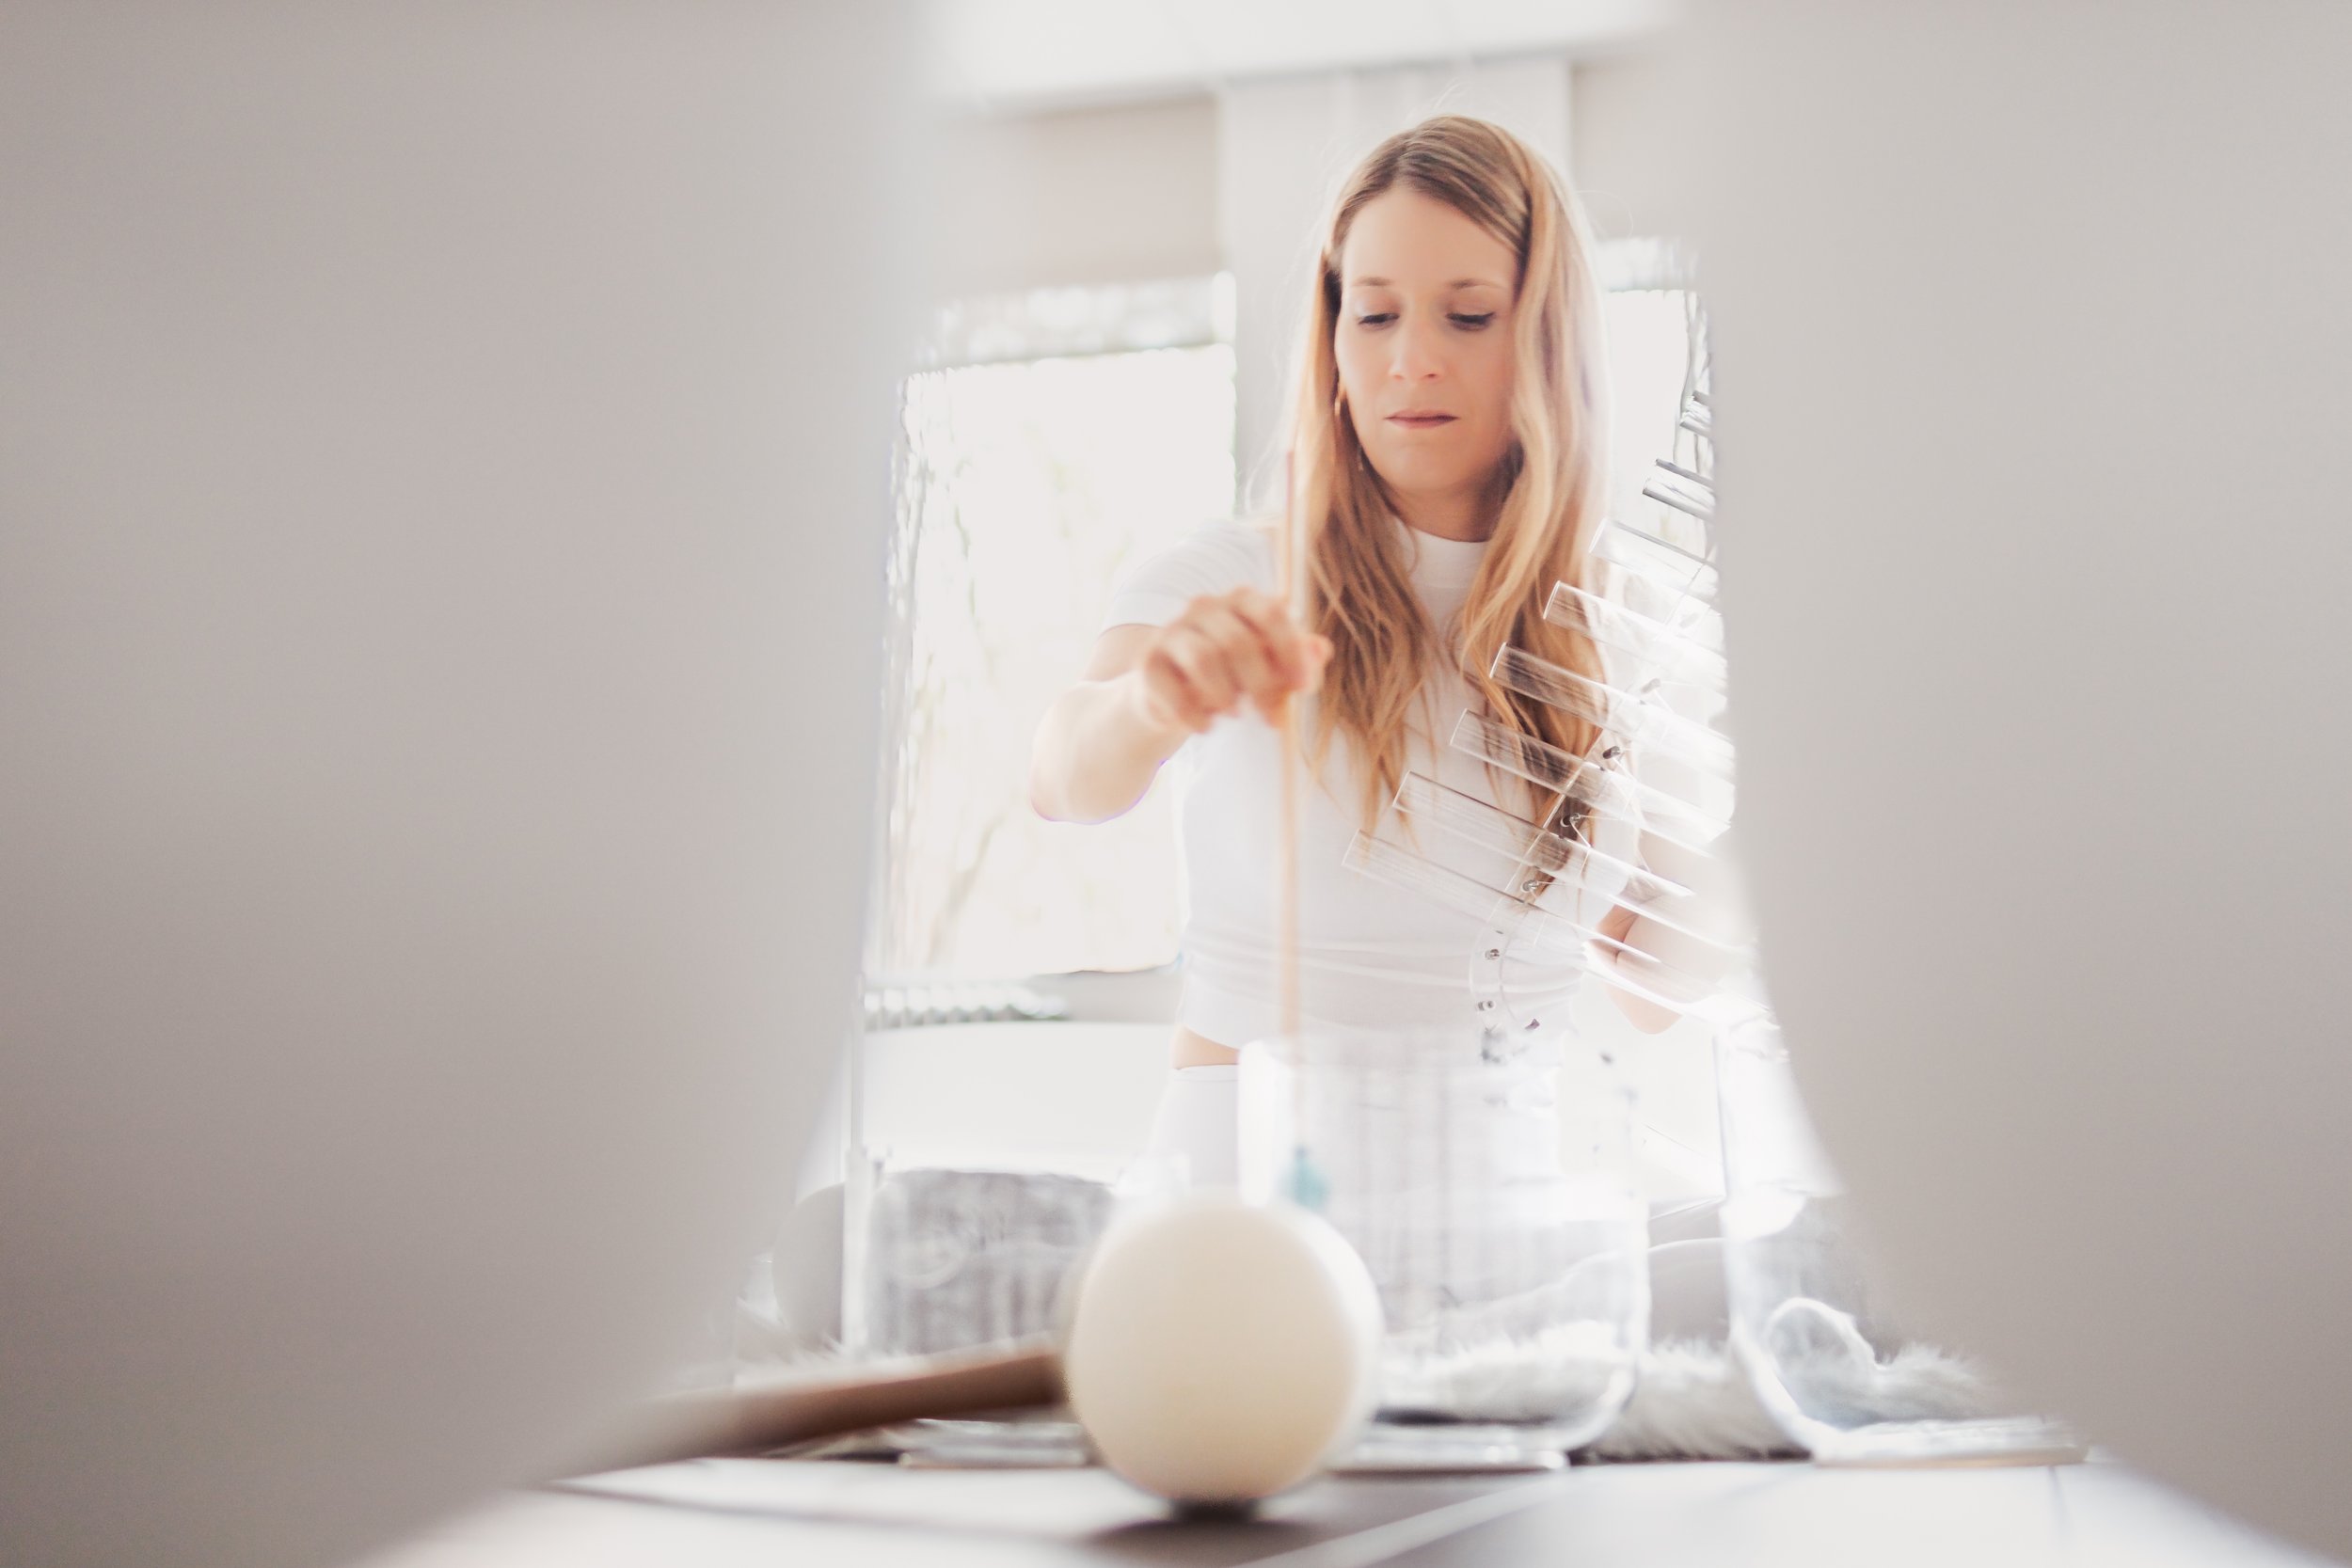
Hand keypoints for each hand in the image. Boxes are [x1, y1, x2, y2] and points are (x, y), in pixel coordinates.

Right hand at [1129, 588, 1331, 735]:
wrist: (1173, 701)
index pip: (1271, 612)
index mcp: (1241, 601)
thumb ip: (1299, 661)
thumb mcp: (1272, 671)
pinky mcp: (1148, 662)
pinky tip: (1205, 726)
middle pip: (1239, 641)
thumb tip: (1320, 649)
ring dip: (1225, 696)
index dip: (1291, 652)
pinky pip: (1173, 689)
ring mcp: (1172, 631)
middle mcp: (1204, 607)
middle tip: (1271, 718)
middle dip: (1261, 686)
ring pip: (1204, 659)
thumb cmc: (1232, 680)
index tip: (1303, 689)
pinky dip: (1194, 716)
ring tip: (1233, 714)